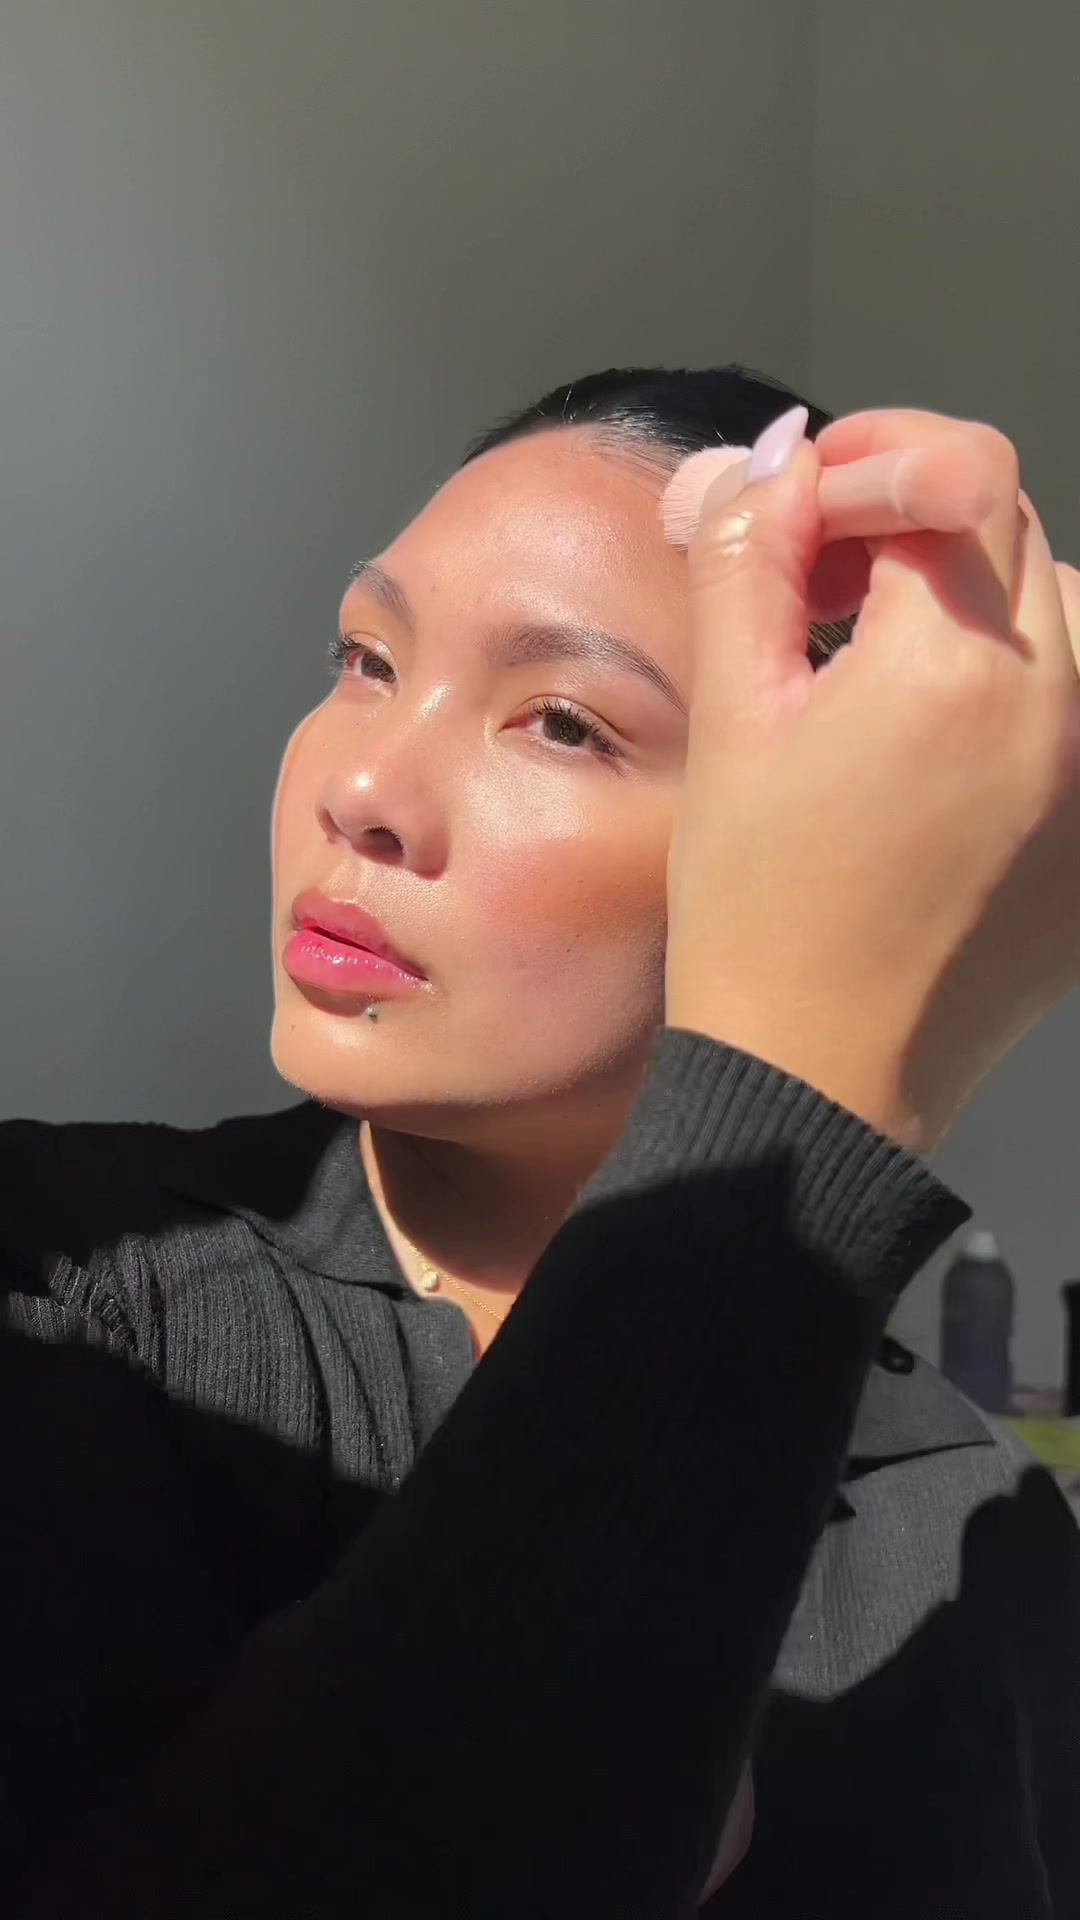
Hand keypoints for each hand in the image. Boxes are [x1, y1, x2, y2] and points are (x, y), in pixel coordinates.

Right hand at [665, 409, 1079, 1152]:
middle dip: (914, 527)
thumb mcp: (731, 723)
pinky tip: (937, 743)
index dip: (872, 460)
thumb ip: (750, 565)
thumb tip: (772, 463)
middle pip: (1015, 535)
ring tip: (881, 662)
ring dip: (980, 601)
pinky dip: (1022, 692)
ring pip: (1067, 615)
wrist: (815, 1077)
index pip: (958, 474)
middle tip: (817, 589)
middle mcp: (1060, 710)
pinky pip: (1079, 715)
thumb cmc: (757, 915)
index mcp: (956, 668)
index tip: (806, 503)